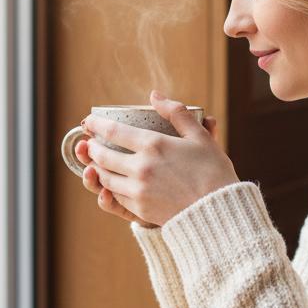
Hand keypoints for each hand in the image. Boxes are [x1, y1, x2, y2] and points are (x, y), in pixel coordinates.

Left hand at [76, 91, 238, 227]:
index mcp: (154, 145)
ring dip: (97, 168)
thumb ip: (176, 113)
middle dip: (92, 148)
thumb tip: (155, 95)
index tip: (88, 121)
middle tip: (89, 142)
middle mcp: (141, 168)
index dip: (96, 125)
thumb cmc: (213, 171)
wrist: (219, 212)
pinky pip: (116, 196)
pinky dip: (110, 187)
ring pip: (105, 178)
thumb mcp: (199, 136)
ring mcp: (138, 191)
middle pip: (103, 156)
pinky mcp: (140, 210)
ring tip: (96, 162)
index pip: (113, 131)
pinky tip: (112, 182)